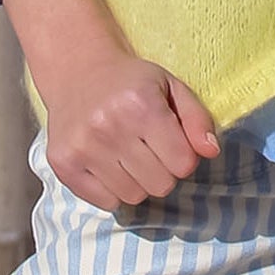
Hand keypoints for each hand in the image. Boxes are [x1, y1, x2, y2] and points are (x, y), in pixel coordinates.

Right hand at [1, 0, 220, 210]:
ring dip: (138, 182)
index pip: (183, 164)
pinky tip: (108, 165)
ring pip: (133, 197)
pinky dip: (112, 191)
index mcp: (141, 106)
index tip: (171, 143)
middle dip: (162, 171)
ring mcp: (83, 148)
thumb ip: (197, 118)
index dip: (183, 156)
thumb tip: (212, 152)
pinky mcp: (63, 164)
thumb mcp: (171, 87)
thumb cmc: (131, 82)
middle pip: (160, 185)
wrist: (76, 71)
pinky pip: (105, 203)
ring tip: (128, 156)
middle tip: (149, 150)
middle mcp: (109, 127)